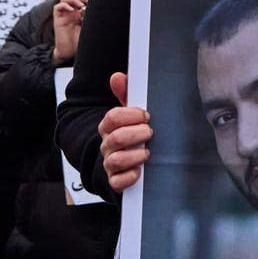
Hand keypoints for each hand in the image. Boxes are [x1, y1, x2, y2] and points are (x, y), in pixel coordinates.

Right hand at [51, 0, 87, 62]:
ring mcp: (65, 15)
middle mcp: (72, 13)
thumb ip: (90, 17)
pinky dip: (64, 5)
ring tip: (80, 5)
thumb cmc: (79, 42)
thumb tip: (94, 6)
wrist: (69, 52)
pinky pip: (57, 7)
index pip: (83, 0)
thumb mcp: (88, 28)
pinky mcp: (58, 19)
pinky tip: (71, 10)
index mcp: (81, 14)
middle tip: (88, 0)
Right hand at [98, 72, 151, 192]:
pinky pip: (118, 181)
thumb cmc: (133, 135)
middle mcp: (107, 145)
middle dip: (135, 134)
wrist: (129, 165)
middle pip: (115, 138)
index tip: (146, 115)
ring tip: (147, 152)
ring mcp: (110, 164)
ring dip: (134, 155)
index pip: (112, 117)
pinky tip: (140, 171)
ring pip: (115, 160)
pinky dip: (130, 176)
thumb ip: (126, 95)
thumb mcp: (131, 115)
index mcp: (109, 127)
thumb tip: (117, 76)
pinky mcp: (115, 181)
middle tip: (150, 132)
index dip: (130, 114)